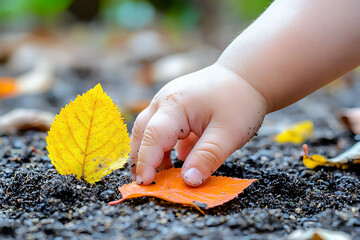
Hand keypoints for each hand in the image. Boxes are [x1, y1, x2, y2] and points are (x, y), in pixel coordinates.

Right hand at [129, 63, 266, 185]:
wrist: (247, 75)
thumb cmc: (240, 101)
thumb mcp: (228, 134)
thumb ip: (207, 157)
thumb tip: (188, 182)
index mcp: (175, 105)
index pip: (153, 137)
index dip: (146, 161)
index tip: (145, 184)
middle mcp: (166, 101)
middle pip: (143, 131)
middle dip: (140, 158)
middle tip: (142, 183)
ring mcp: (170, 102)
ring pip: (151, 129)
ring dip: (153, 153)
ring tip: (159, 176)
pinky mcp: (177, 107)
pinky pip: (165, 128)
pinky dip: (167, 146)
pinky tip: (178, 160)